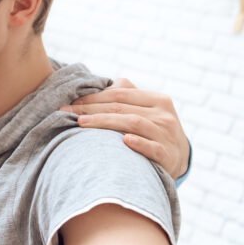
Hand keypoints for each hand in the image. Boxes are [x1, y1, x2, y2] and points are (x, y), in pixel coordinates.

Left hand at [61, 78, 189, 178]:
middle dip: (90, 109)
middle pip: (121, 108)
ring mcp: (167, 135)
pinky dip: (138, 143)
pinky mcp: (168, 155)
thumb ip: (125, 97)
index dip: (93, 97)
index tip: (70, 102)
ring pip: (133, 123)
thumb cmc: (151, 129)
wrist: (177, 158)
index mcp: (157, 99)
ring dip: (104, 122)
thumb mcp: (145, 109)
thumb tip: (93, 87)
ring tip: (81, 124)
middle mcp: (164, 114)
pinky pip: (152, 147)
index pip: (119, 94)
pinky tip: (123, 140)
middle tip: (67, 112)